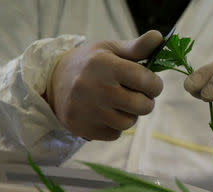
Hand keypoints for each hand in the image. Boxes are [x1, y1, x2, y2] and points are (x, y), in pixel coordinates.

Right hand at [47, 30, 163, 139]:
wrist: (53, 82)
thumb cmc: (90, 63)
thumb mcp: (110, 49)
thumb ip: (137, 47)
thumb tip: (159, 36)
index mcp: (105, 65)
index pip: (146, 80)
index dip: (155, 84)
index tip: (151, 83)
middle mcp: (95, 88)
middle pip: (142, 106)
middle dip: (147, 102)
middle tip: (139, 95)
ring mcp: (88, 111)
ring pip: (129, 123)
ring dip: (130, 115)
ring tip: (120, 103)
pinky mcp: (83, 128)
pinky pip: (114, 134)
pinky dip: (115, 126)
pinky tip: (105, 113)